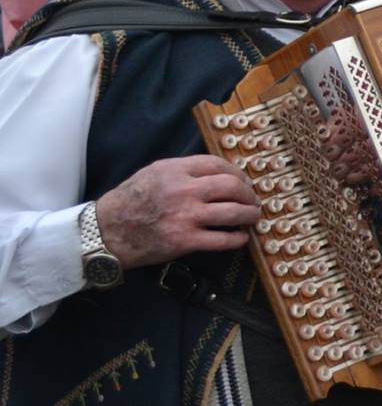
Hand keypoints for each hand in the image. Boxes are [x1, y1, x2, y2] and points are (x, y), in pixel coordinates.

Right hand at [95, 156, 258, 267]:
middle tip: (252, 200)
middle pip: (232, 186)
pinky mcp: (184, 240)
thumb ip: (182, 170)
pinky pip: (222, 240)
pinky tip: (240, 238)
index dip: (237, 172)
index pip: (218, 164)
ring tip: (252, 217)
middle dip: (248, 194)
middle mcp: (183, 190)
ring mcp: (185, 216)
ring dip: (249, 215)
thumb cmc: (128, 202)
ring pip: (233, 212)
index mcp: (175, 170)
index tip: (242, 181)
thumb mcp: (153, 173)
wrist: (105, 232)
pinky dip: (237, 239)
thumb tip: (215, 172)